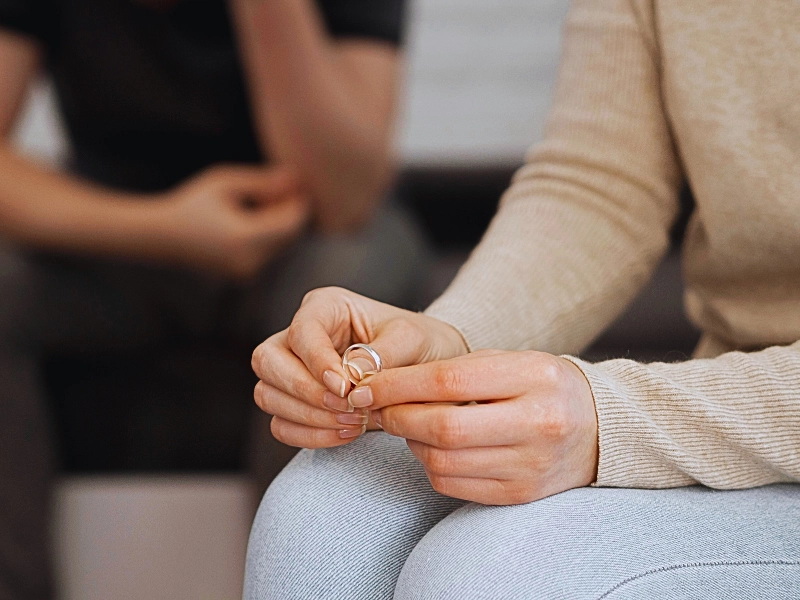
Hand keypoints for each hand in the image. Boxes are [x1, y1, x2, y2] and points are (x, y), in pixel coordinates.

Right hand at [156, 164, 309, 278]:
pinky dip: (269, 235)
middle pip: (290, 235)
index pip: (291, 223)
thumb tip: (295, 177)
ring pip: (282, 245)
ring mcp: (247, 272)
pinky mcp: (245, 275)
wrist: (162, 236)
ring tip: (259, 202)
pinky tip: (252, 217)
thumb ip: (262, 182)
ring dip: (280, 223)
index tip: (296, 184)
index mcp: (244, 238)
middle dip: (290, 212)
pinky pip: (269, 252)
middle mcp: (249, 260)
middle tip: (278, 189)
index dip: (299, 203)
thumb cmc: (193, 203)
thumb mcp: (226, 184)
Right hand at [251, 287, 468, 447]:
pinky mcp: (295, 402)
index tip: (345, 389)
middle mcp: (300, 335)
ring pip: (267, 394)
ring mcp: (292, 369)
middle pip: (267, 362)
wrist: (429, 369)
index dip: (317, 363)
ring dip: (308, 416)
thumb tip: (348, 378)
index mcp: (325, 306)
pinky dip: (308, 435)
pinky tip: (346, 434)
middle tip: (348, 408)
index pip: (301, 332)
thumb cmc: (420, 344)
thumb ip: (380, 356)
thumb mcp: (411, 340)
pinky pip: (281, 424)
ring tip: (355, 422)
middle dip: (305, 392)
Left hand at [359, 350, 598, 504]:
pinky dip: (430, 466)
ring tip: (409, 424)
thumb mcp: (512, 362)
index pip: (448, 380)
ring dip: (411, 442)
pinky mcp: (520, 495)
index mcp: (534, 378)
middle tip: (380, 408)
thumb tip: (390, 388)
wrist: (598, 428)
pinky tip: (432, 447)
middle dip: (398, 417)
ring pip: (442, 462)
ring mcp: (530, 465)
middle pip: (443, 427)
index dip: (397, 384)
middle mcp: (537, 423)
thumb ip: (458, 369)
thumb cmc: (542, 387)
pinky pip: (454, 485)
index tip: (367, 386)